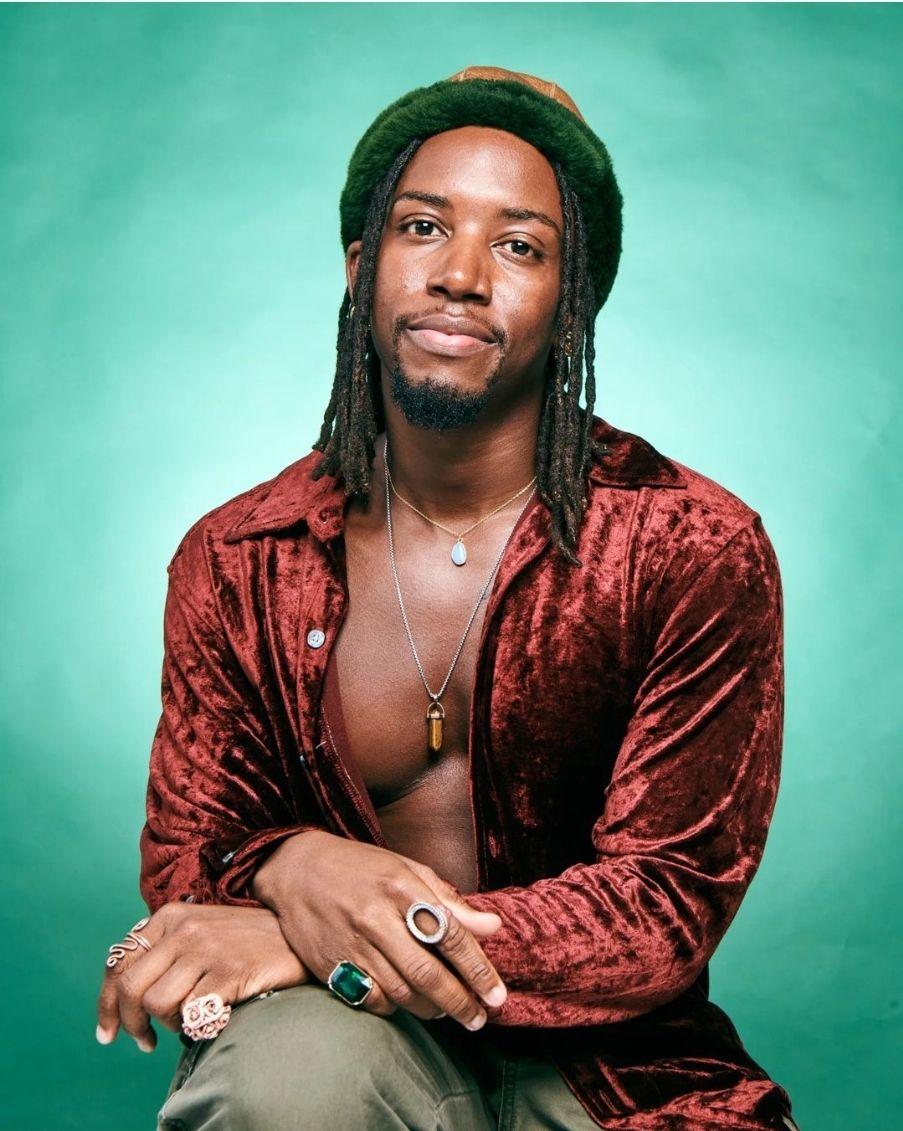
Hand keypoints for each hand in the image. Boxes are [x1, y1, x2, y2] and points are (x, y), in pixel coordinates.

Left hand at [95, 902, 309, 1052]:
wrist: (294, 935)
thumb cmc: (244, 940)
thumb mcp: (199, 930)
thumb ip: (165, 950)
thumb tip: (125, 994)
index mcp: (170, 916)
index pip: (119, 963)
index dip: (106, 1004)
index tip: (109, 1033)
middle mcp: (183, 929)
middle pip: (130, 987)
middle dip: (130, 1024)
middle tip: (144, 1043)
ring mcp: (206, 949)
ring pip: (156, 1003)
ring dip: (167, 1025)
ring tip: (185, 1024)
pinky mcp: (228, 971)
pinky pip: (190, 1012)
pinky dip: (193, 1025)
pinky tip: (207, 1020)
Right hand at [252, 829, 507, 1030]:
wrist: (296, 869)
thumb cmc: (361, 867)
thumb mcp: (407, 869)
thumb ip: (449, 901)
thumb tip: (492, 927)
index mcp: (401, 887)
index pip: (449, 935)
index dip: (478, 970)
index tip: (497, 995)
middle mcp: (375, 917)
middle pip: (426, 973)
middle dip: (460, 1001)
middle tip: (480, 1018)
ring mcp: (351, 944)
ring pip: (400, 992)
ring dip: (431, 1009)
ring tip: (449, 1012)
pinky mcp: (329, 965)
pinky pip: (371, 1000)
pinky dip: (394, 1007)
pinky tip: (406, 1002)